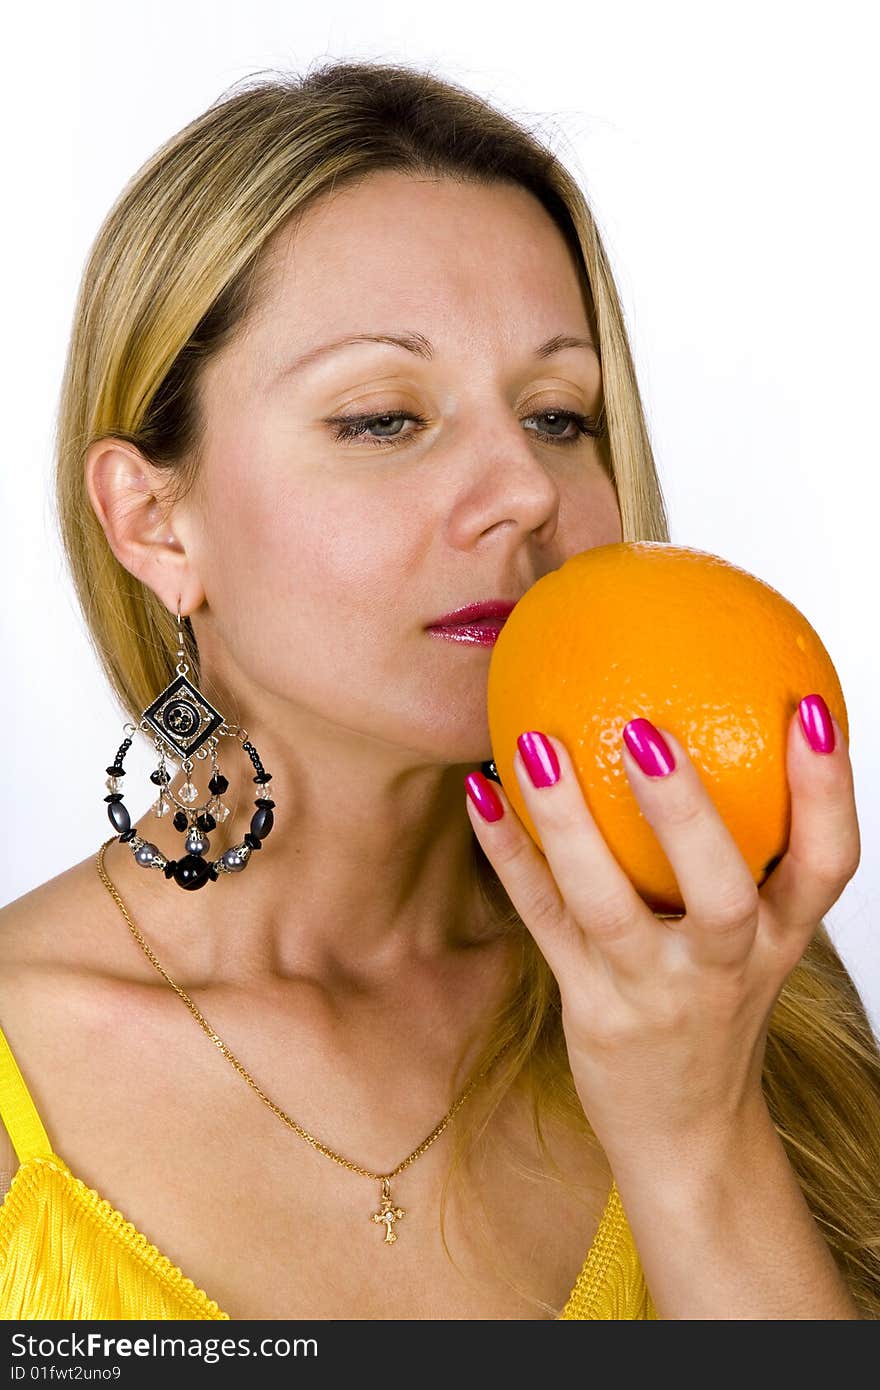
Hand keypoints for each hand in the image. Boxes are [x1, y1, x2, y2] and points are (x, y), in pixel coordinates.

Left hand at [465, 695, 860, 1168]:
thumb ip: (751, 854)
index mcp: (781, 937)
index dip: (827, 791)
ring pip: (608, 908)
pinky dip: (510, 857)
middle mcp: (725, 968)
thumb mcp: (757, 939)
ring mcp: (653, 993)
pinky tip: (480, 793)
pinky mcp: (591, 1009)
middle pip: (720, 894)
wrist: (687, 1132)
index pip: (827, 863)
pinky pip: (544, 923)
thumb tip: (714, 722)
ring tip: (535, 746)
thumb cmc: (718, 1005)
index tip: (810, 709)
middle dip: (686, 815)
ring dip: (569, 825)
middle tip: (646, 730)